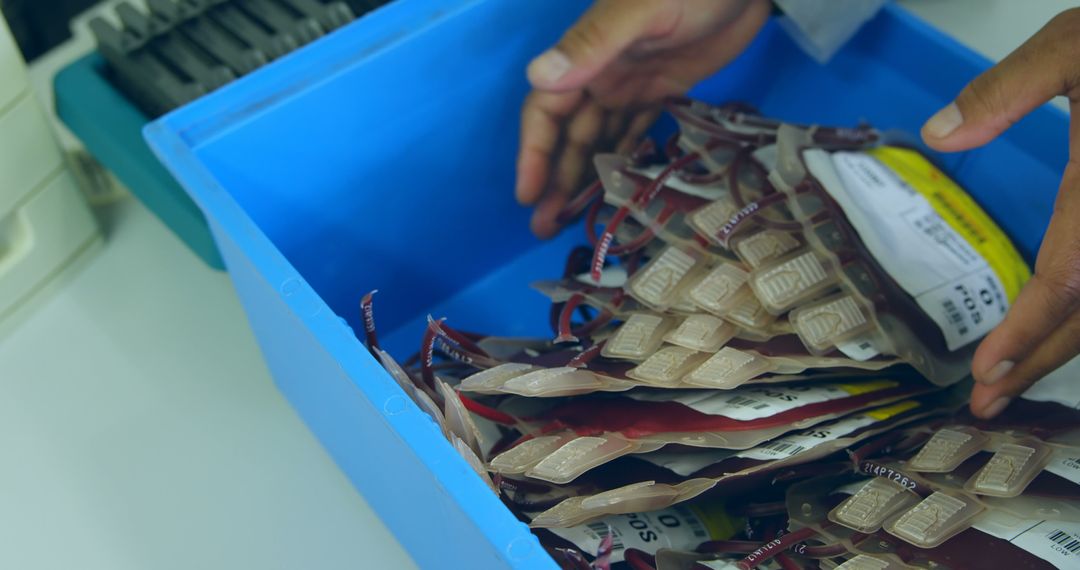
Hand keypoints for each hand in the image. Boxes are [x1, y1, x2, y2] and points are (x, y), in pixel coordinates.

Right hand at [516, 0, 771, 237]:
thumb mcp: (641, 10)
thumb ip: (593, 44)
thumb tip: (538, 74)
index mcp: (589, 57)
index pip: (547, 112)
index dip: (533, 154)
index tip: (528, 195)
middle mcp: (603, 74)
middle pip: (571, 135)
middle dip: (556, 180)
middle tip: (546, 227)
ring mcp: (634, 84)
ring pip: (601, 139)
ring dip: (586, 177)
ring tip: (575, 220)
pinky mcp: (665, 89)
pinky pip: (636, 131)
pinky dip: (625, 159)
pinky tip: (621, 190)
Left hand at [920, 9, 1079, 417]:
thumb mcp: (1076, 46)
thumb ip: (1007, 89)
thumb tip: (936, 136)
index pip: (1070, 276)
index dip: (1027, 330)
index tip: (985, 372)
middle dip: (1040, 361)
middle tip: (986, 404)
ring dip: (1065, 347)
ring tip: (1010, 384)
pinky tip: (1061, 331)